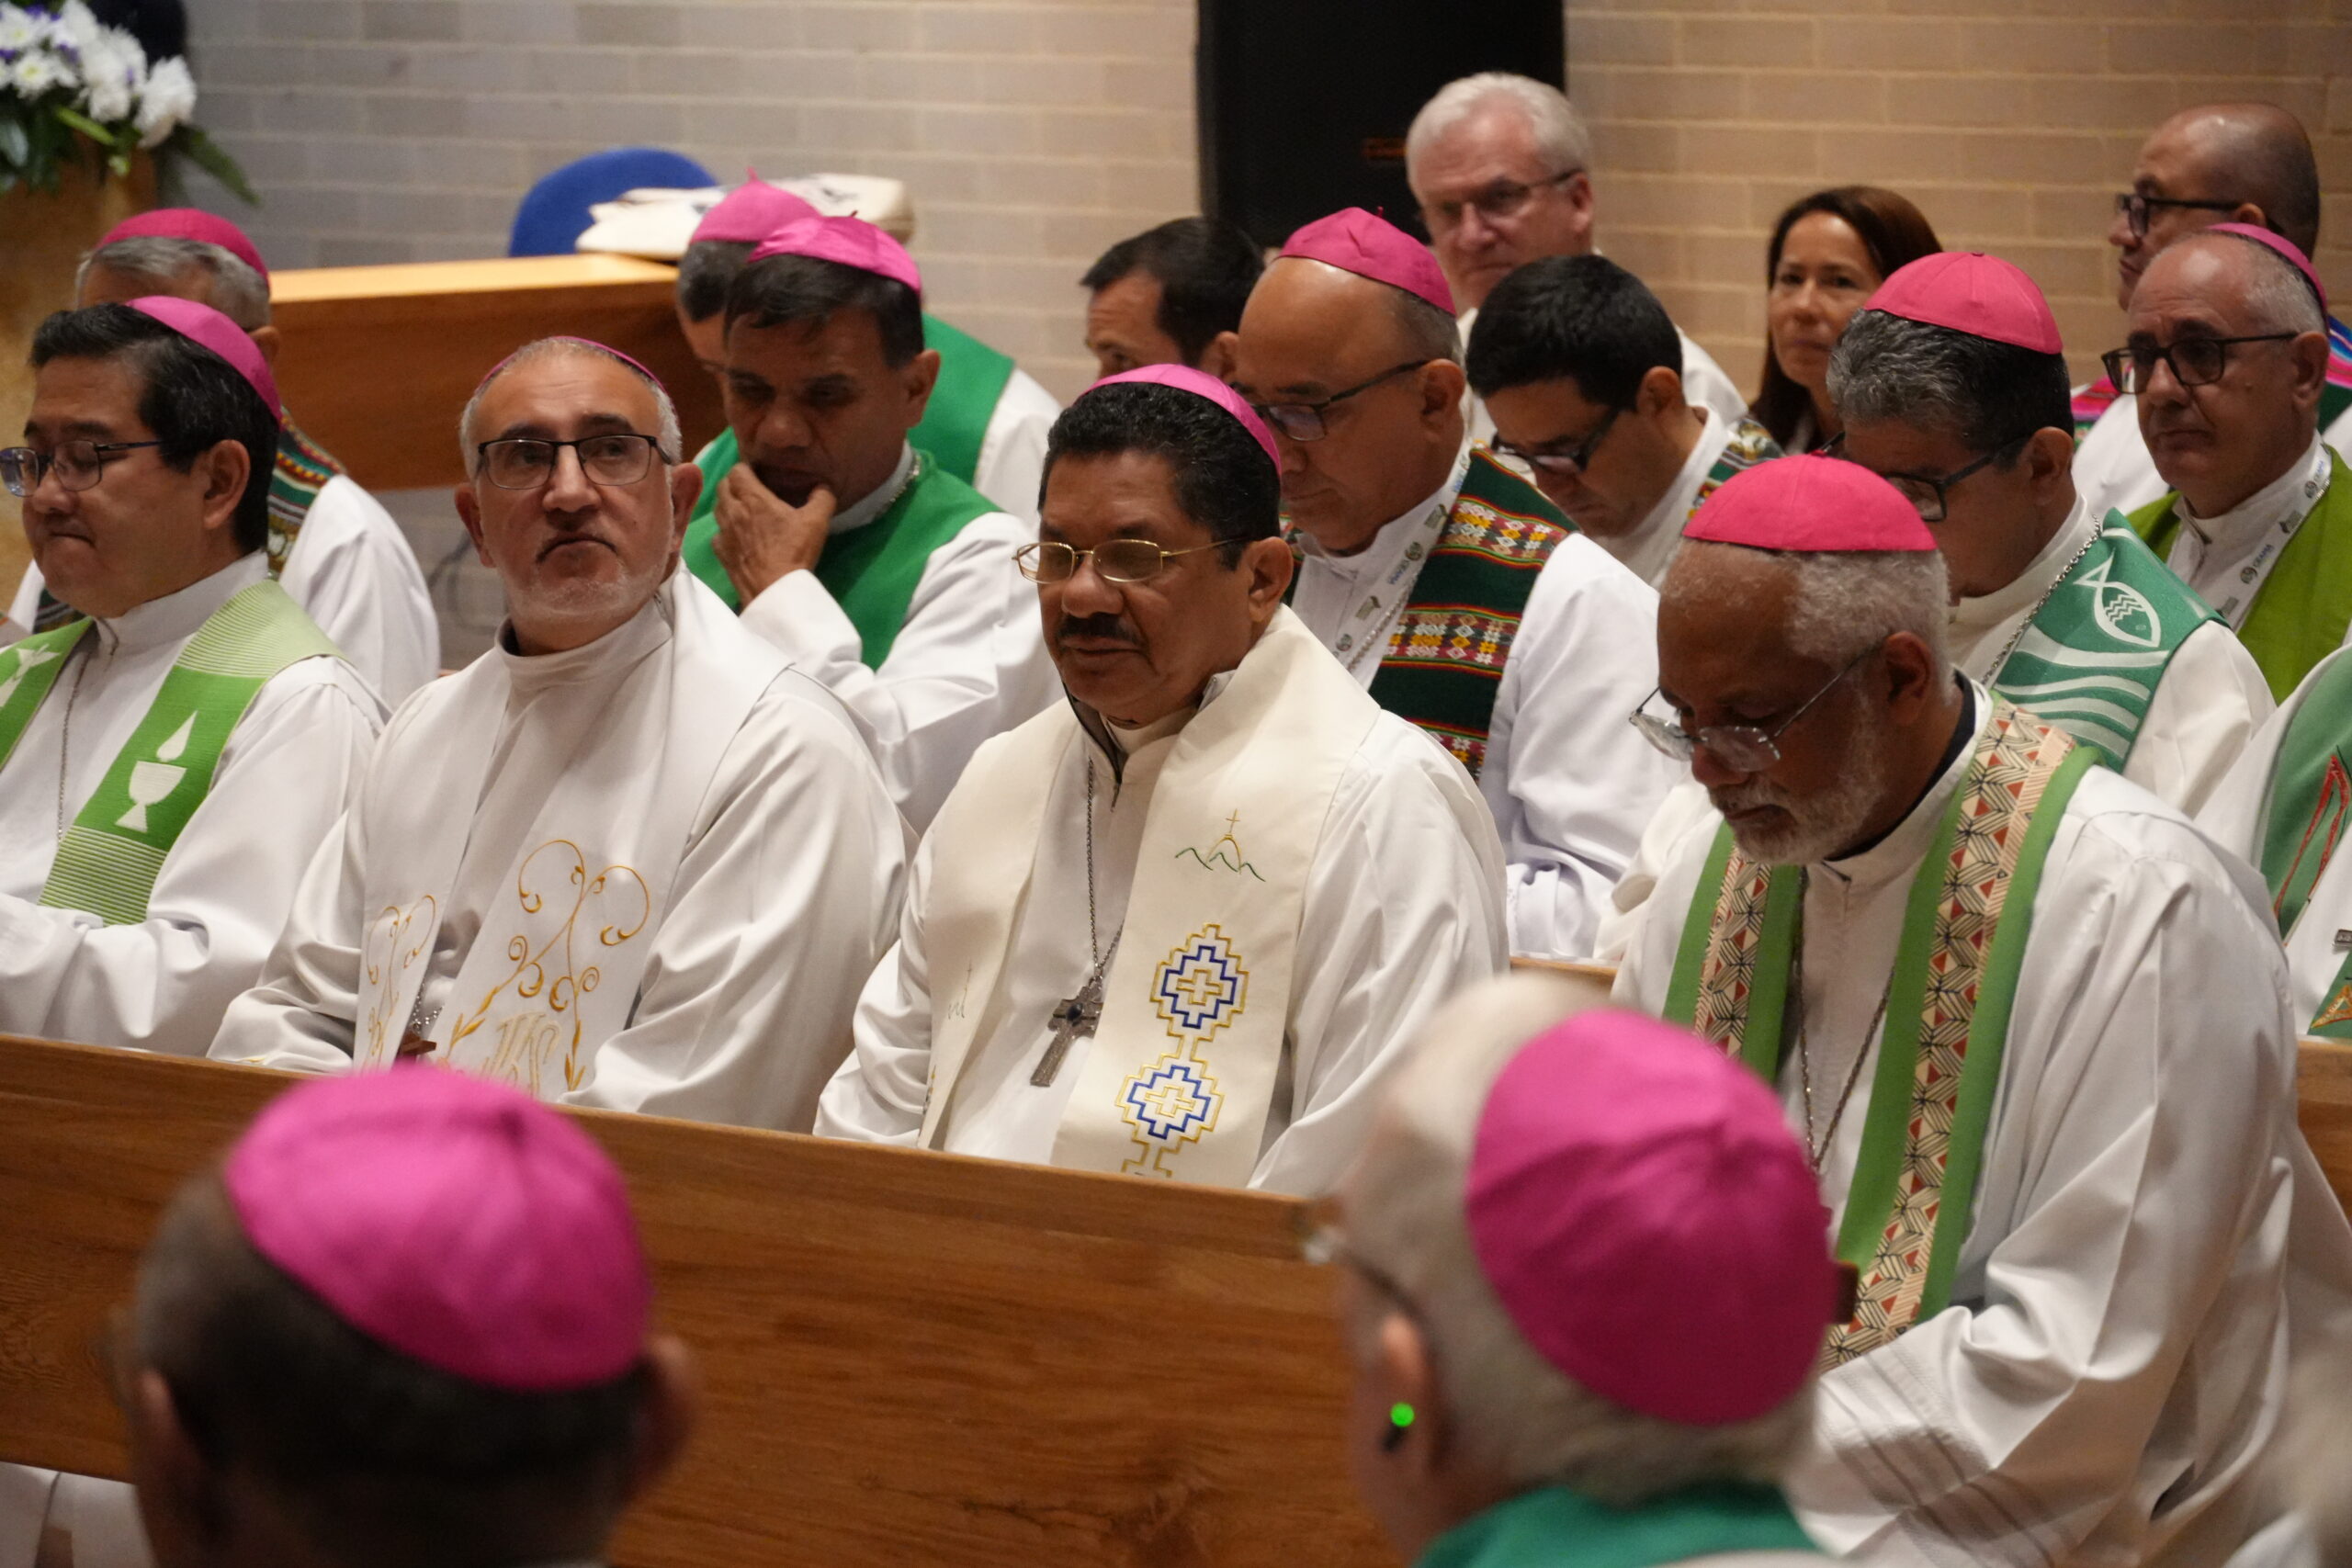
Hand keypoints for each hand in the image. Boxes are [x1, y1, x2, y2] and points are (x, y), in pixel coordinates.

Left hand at [713, 465, 834, 602]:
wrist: (774, 590)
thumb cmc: (794, 551)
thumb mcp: (817, 521)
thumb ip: (822, 497)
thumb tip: (822, 486)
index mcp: (753, 498)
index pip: (737, 470)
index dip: (746, 468)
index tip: (758, 473)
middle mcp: (733, 511)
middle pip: (723, 485)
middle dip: (734, 483)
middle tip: (751, 490)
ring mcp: (723, 533)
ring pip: (717, 508)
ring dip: (728, 504)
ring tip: (744, 510)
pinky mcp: (720, 553)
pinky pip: (717, 533)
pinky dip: (725, 530)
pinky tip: (737, 536)